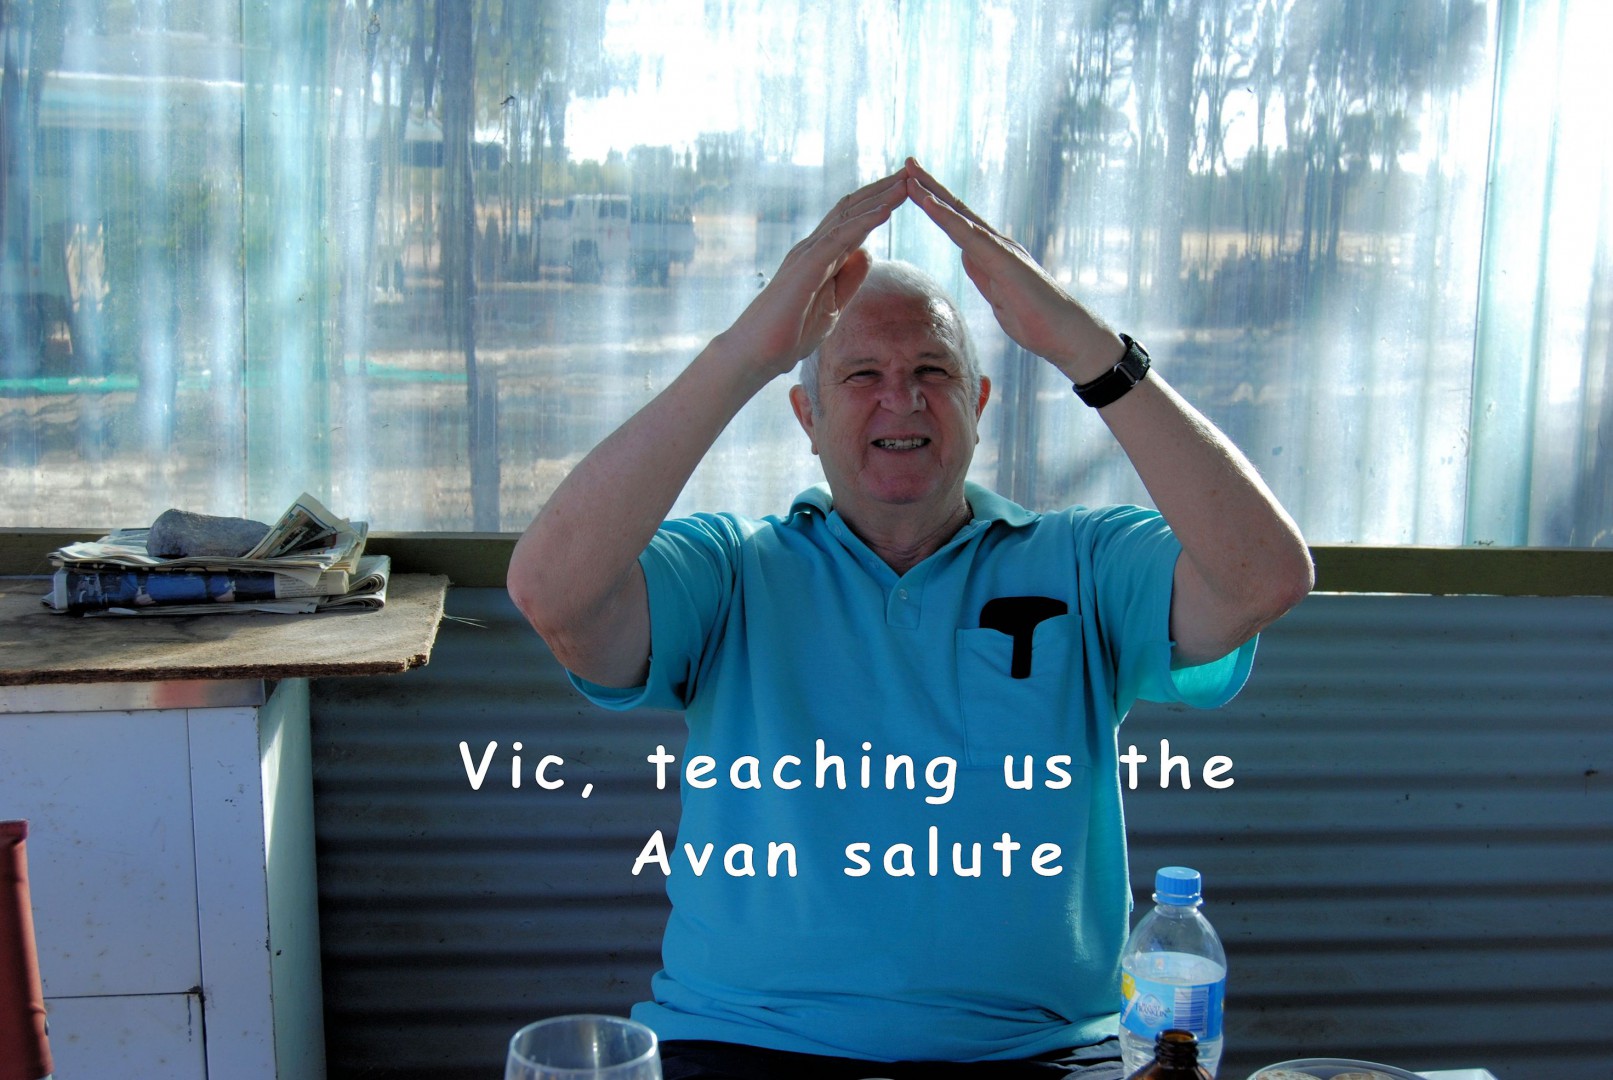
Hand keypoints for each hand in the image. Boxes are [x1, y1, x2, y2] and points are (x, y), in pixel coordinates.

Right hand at [718, 168, 910, 376]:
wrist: (758, 352)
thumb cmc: (791, 332)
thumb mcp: (834, 304)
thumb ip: (850, 278)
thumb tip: (868, 251)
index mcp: (822, 255)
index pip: (855, 220)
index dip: (881, 203)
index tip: (909, 191)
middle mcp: (814, 246)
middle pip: (853, 209)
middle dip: (884, 190)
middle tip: (912, 173)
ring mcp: (808, 253)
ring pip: (848, 216)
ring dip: (879, 198)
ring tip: (906, 184)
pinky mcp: (805, 266)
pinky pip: (839, 238)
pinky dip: (864, 222)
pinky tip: (886, 211)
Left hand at [904, 158, 1122, 381]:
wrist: (1066, 335)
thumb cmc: (1035, 320)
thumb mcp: (997, 295)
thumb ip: (982, 273)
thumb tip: (966, 254)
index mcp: (993, 253)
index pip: (959, 223)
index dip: (935, 204)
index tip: (913, 186)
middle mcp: (998, 243)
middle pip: (957, 210)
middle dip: (930, 187)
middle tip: (908, 162)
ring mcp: (1002, 249)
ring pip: (960, 217)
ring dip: (933, 195)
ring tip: (910, 175)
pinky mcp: (1005, 261)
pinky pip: (970, 235)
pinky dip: (948, 218)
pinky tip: (930, 204)